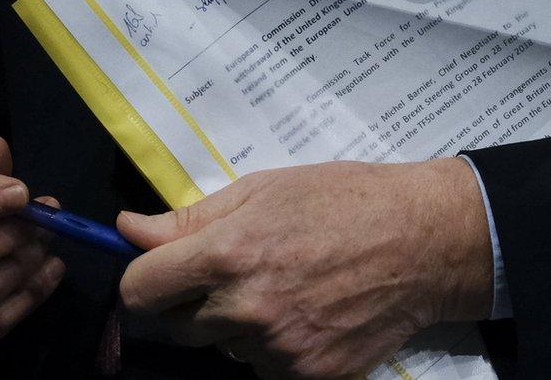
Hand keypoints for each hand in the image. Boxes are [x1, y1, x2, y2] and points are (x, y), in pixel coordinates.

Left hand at [117, 158, 490, 378]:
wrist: (423, 241)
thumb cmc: (342, 200)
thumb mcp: (263, 189)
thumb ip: (189, 218)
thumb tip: (127, 230)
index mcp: (228, 255)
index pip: (139, 292)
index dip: (145, 279)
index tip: (163, 271)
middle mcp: (247, 310)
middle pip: (178, 325)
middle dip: (194, 301)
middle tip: (238, 271)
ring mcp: (279, 351)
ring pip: (225, 347)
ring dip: (238, 325)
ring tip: (285, 288)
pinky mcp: (310, 377)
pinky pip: (265, 368)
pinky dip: (275, 347)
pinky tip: (308, 314)